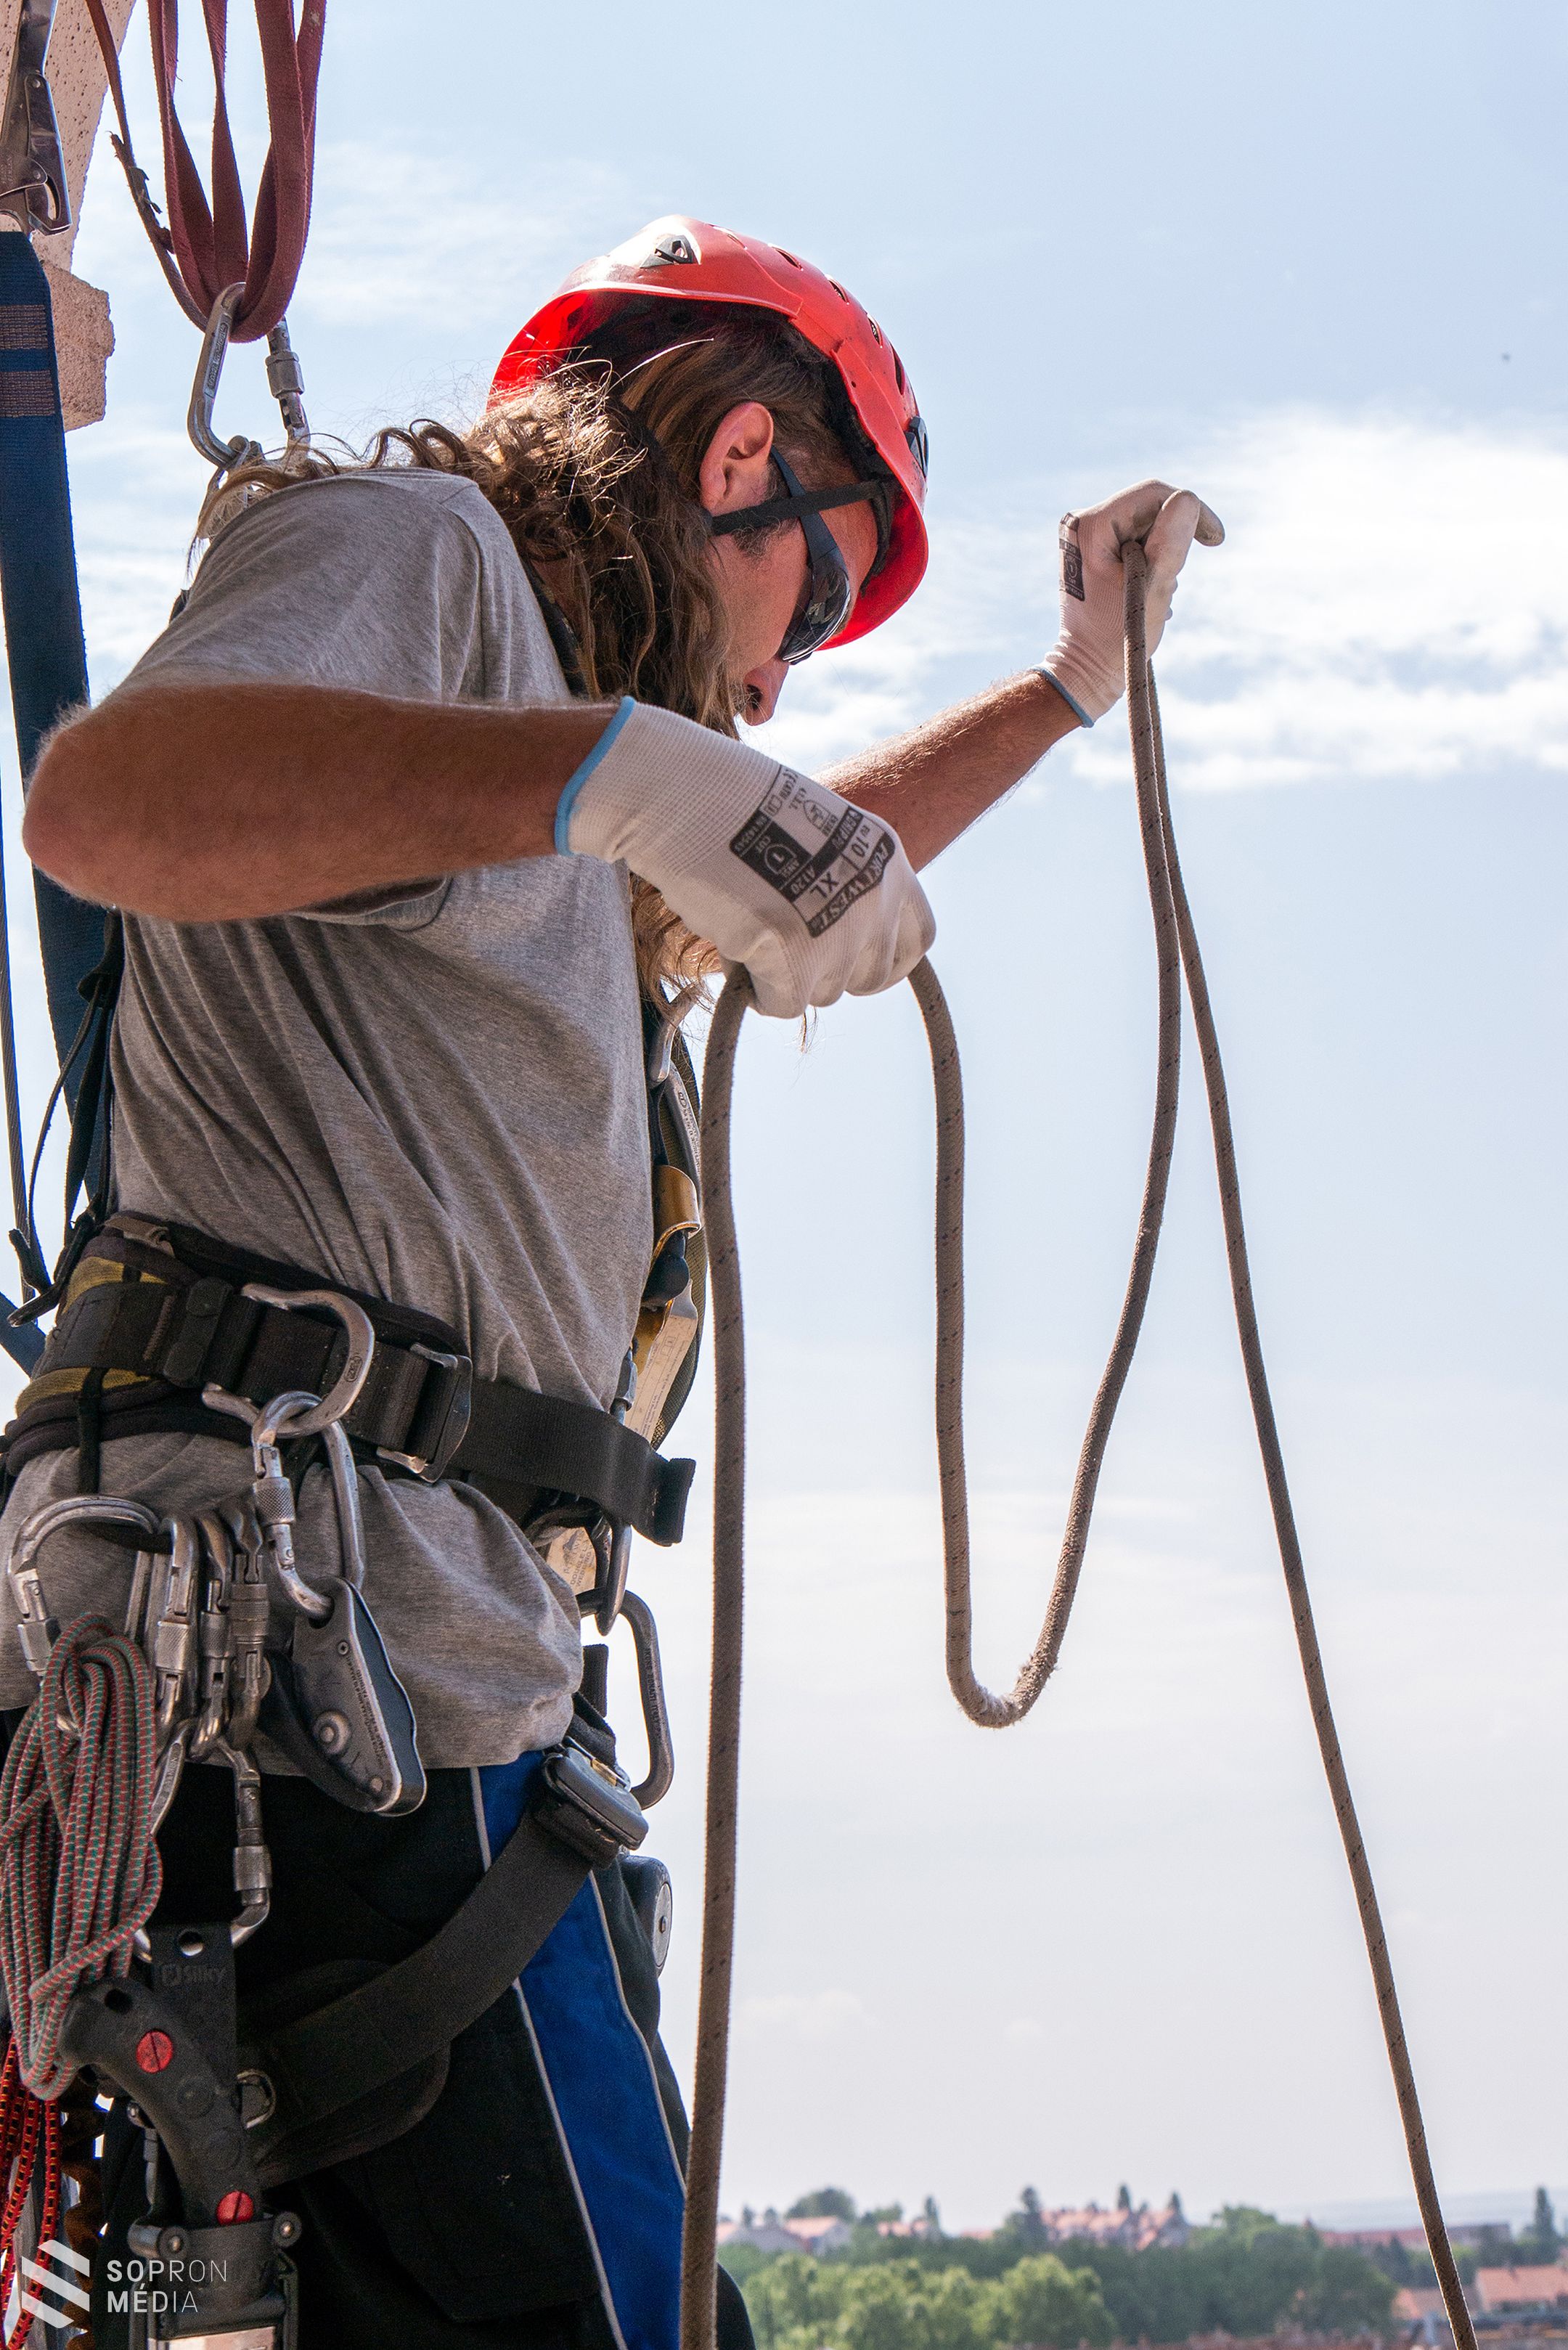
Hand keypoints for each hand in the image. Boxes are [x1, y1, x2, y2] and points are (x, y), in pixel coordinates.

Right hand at [558, 700, 934, 1018]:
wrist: (689, 794)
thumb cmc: (735, 805)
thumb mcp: (816, 832)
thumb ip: (839, 880)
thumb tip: (833, 942)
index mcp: (887, 862)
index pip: (918, 940)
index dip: (886, 961)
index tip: (855, 968)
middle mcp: (876, 901)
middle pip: (866, 977)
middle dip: (826, 972)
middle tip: (783, 947)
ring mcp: (840, 933)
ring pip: (821, 992)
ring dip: (784, 975)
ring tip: (746, 925)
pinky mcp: (795, 959)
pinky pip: (781, 1004)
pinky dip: (756, 989)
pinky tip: (733, 948)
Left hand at [1039, 481, 1223, 724]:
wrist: (1086, 671)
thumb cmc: (1118, 637)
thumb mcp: (1154, 587)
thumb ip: (1170, 542)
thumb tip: (1188, 500)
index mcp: (1089, 526)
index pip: (1153, 494)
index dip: (1192, 509)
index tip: (1216, 540)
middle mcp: (1080, 525)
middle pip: (1148, 508)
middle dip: (1173, 538)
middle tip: (1175, 580)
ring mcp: (1083, 539)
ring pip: (1143, 526)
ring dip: (1163, 554)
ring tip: (1155, 593)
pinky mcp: (1091, 553)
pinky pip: (1132, 541)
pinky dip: (1150, 562)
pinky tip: (1146, 593)